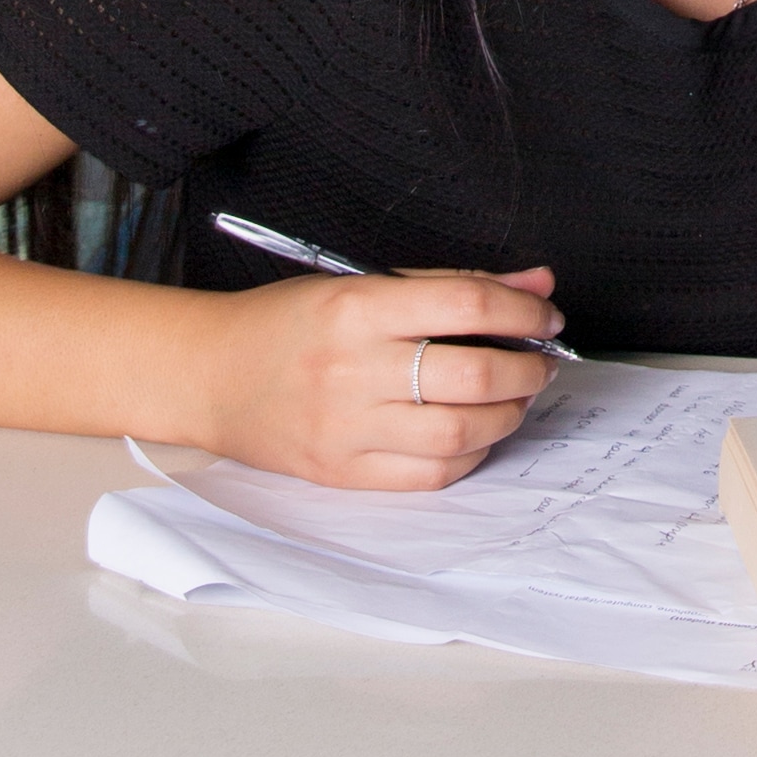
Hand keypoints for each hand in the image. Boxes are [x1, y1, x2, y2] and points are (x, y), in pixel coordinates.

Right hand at [193, 267, 565, 488]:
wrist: (210, 375)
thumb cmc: (287, 323)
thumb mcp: (362, 284)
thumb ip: (452, 285)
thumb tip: (536, 282)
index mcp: (358, 307)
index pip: (467, 303)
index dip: (524, 309)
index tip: (546, 315)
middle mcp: (353, 369)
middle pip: (472, 374)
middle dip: (527, 368)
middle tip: (540, 361)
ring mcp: (346, 428)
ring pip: (459, 431)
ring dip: (508, 414)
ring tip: (514, 397)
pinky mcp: (342, 473)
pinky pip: (429, 474)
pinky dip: (469, 454)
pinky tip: (475, 432)